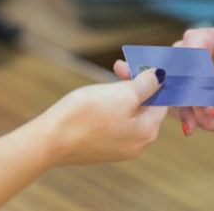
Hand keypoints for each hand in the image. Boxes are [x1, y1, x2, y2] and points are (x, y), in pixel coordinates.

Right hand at [38, 68, 167, 165]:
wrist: (51, 140)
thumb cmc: (87, 115)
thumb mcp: (122, 94)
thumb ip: (147, 85)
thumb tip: (162, 76)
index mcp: (148, 131)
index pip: (161, 100)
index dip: (151, 79)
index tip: (136, 64)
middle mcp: (138, 144)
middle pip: (145, 107)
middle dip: (133, 84)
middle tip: (117, 66)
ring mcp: (120, 148)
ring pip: (129, 114)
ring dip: (120, 94)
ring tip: (105, 83)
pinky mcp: (103, 148)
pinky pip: (115, 123)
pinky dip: (110, 109)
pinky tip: (96, 100)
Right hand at [114, 22, 213, 135]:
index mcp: (197, 38)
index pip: (187, 63)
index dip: (192, 84)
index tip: (206, 104)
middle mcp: (184, 53)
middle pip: (178, 84)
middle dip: (192, 108)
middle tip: (213, 123)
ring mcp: (183, 69)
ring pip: (180, 99)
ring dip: (198, 117)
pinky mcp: (188, 84)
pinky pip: (187, 105)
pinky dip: (201, 117)